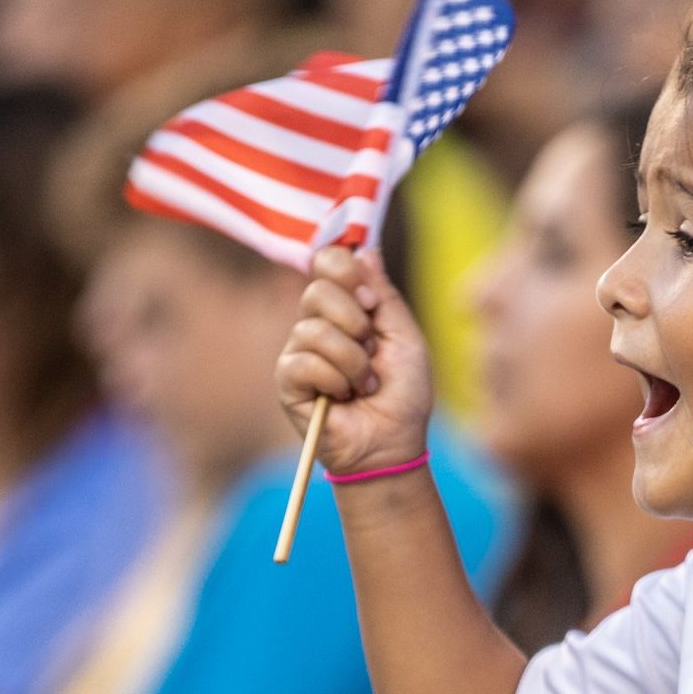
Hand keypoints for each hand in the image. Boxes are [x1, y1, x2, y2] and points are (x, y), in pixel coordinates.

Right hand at [275, 245, 434, 475]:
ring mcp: (300, 351)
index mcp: (347, 309)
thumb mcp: (405, 338)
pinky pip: (303, 361)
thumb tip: (366, 249)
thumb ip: (384, 296)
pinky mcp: (287, 380)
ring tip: (364, 384)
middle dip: (355, 322)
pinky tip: (343, 398)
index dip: (346, 272)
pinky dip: (334, 380)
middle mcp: (318, 324)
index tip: (370, 301)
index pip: (327, 263)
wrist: (393, 444)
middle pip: (317, 289)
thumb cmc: (404, 396)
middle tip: (372, 350)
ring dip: (352, 361)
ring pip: (314, 329)